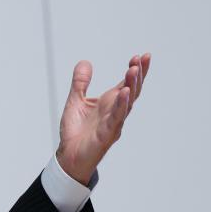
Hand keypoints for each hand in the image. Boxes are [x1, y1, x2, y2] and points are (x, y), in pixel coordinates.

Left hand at [55, 53, 150, 184]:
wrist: (69, 156)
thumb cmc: (76, 131)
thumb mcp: (75, 101)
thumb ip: (80, 83)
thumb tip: (84, 62)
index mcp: (109, 103)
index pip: (126, 84)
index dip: (135, 70)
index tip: (141, 55)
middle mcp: (115, 112)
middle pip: (132, 91)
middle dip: (137, 75)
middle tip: (141, 58)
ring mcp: (113, 123)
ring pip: (127, 103)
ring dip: (131, 86)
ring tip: (134, 70)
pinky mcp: (106, 135)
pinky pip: (116, 119)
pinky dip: (121, 106)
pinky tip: (124, 93)